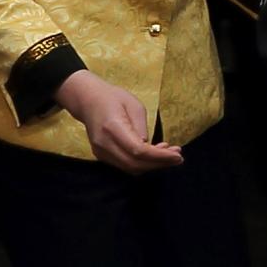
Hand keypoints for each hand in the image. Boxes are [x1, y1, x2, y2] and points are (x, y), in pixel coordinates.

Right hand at [56, 70, 182, 173]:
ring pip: (130, 168)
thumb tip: (150, 148)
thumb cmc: (114, 98)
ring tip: (170, 154)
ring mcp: (100, 151)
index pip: (138, 150)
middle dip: (159, 163)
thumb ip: (142, 128)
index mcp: (112, 127)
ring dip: (152, 165)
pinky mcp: (101, 155)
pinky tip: (155, 154)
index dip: (160, 157)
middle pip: (134, 164)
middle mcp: (104, 143)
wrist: (88, 100)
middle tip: (178, 157)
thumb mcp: (135, 106)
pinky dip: (142, 163)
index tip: (178, 156)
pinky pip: (124, 165)